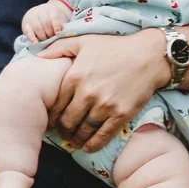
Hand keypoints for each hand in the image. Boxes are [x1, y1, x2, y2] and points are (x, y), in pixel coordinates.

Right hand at [22, 0, 73, 41]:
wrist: (41, 13)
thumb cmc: (53, 20)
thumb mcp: (59, 19)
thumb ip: (61, 25)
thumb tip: (62, 35)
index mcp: (51, 9)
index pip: (54, 16)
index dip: (56, 25)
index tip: (58, 33)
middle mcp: (40, 11)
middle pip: (45, 22)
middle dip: (49, 33)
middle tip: (52, 38)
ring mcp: (31, 16)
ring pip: (37, 27)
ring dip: (42, 36)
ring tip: (46, 40)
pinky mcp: (25, 24)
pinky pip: (28, 31)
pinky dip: (31, 38)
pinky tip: (35, 42)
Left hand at [37, 30, 165, 152]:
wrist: (150, 55)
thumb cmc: (115, 46)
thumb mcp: (84, 41)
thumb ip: (59, 47)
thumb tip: (39, 54)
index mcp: (74, 76)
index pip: (56, 104)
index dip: (52, 116)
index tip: (51, 121)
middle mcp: (87, 93)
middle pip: (68, 120)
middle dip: (63, 129)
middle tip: (62, 133)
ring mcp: (105, 105)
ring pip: (84, 129)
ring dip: (76, 138)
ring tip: (73, 141)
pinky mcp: (121, 114)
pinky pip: (103, 135)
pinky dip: (93, 144)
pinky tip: (88, 147)